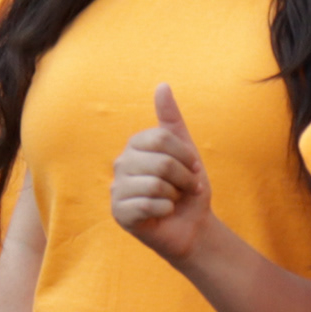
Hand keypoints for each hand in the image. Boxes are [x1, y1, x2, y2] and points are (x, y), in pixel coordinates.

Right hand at [107, 86, 214, 262]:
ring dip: (175, 196)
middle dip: (184, 179)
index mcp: (135, 146)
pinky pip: (148, 205)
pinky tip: (164, 214)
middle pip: (161, 163)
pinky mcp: (118, 213)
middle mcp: (122, 164)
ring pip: (155, 185)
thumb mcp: (186, 151)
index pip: (162, 138)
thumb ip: (172, 120)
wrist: (192, 226)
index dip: (185, 156)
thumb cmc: (188, 189)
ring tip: (173, 201)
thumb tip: (162, 85)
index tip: (193, 169)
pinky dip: (166, 210)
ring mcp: (117, 189)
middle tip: (186, 189)